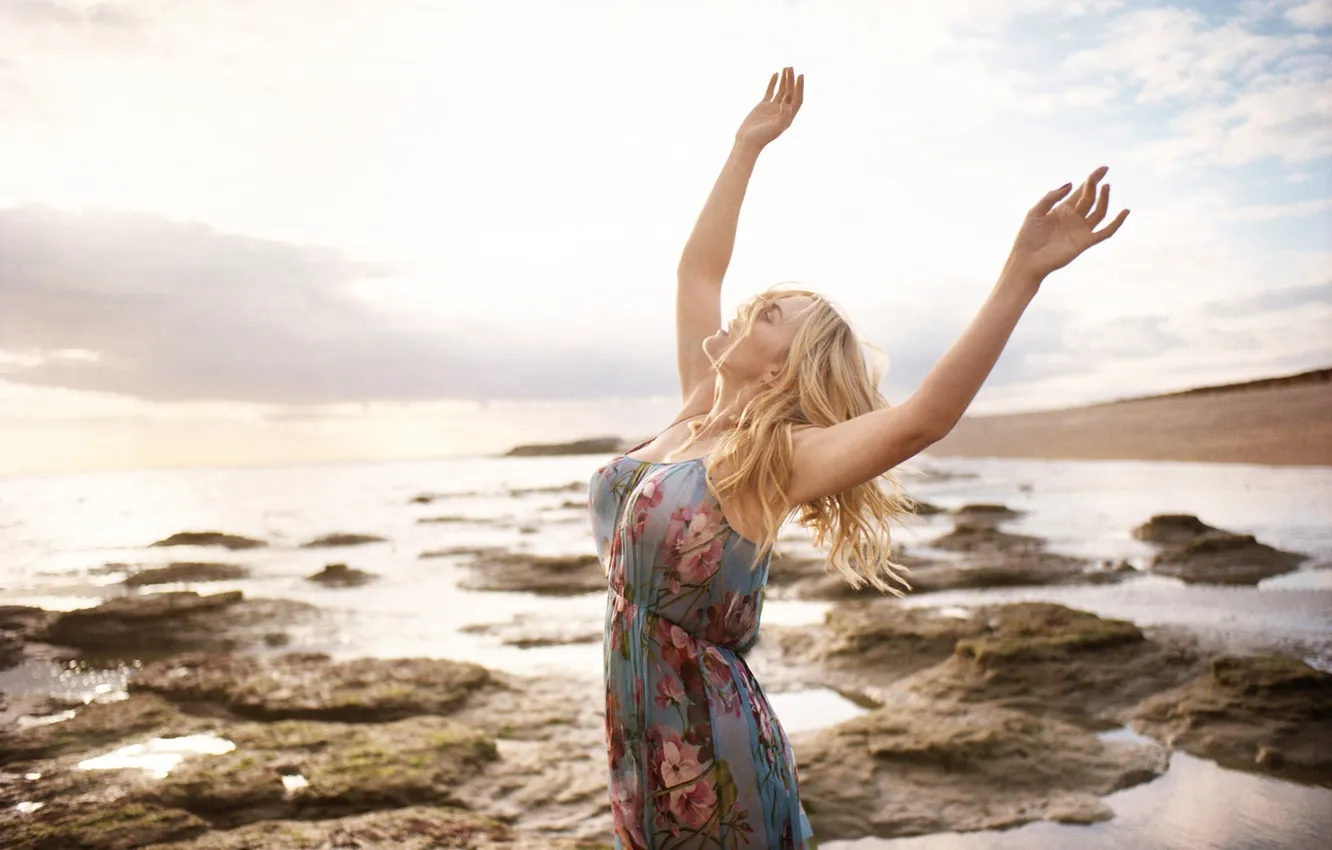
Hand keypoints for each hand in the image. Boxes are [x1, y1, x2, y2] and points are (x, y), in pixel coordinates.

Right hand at [735, 67, 802, 148]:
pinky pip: (770, 91)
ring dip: (784, 80)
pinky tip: (776, 74)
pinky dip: (773, 83)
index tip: (800, 76)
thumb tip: (788, 99)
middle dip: (791, 80)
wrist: (748, 140)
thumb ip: (784, 114)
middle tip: (791, 68)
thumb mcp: (776, 127)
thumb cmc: (763, 137)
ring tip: (786, 68)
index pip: (798, 99)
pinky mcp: (763, 105)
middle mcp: (783, 111)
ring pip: (781, 90)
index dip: (800, 88)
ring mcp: (773, 108)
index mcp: (789, 117)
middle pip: (790, 92)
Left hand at [1007, 166, 1129, 280]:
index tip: (1103, 168)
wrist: (1026, 261)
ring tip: (1105, 186)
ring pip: (1099, 212)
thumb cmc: (1027, 238)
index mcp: (1062, 210)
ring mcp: (1080, 231)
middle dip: (1095, 185)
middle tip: (1101, 173)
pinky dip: (1117, 223)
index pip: (1081, 192)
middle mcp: (1074, 219)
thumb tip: (1072, 184)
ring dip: (1104, 199)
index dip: (1092, 180)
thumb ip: (1052, 197)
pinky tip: (1125, 211)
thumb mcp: (1035, 212)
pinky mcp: (1085, 242)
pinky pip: (1105, 232)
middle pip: (1090, 199)